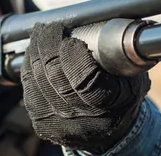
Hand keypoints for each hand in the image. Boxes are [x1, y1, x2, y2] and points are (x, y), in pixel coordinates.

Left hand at [21, 23, 150, 152]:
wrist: (109, 132)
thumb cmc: (122, 97)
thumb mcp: (133, 79)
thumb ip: (122, 58)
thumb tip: (111, 27)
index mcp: (109, 108)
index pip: (85, 81)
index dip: (73, 56)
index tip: (71, 37)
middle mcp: (82, 120)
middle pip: (54, 76)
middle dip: (49, 45)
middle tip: (52, 27)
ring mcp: (58, 124)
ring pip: (36, 79)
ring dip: (36, 51)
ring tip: (42, 33)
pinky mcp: (41, 124)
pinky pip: (28, 87)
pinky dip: (28, 65)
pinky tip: (34, 51)